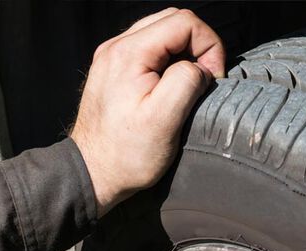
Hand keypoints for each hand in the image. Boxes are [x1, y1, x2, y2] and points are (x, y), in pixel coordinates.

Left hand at [71, 8, 224, 215]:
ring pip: (162, 32)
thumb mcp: (164, 121)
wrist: (93, 173)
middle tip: (205, 80)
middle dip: (199, 45)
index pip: (184, 22)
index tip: (212, 79)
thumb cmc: (127, 154)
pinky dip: (169, 60)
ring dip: (185, 52)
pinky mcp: (114, 69)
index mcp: (128, 54)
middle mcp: (116, 48)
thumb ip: (186, 82)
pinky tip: (171, 88)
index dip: (209, 46)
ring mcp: (113, 57)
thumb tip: (199, 67)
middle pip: (173, 21)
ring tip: (190, 85)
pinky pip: (150, 49)